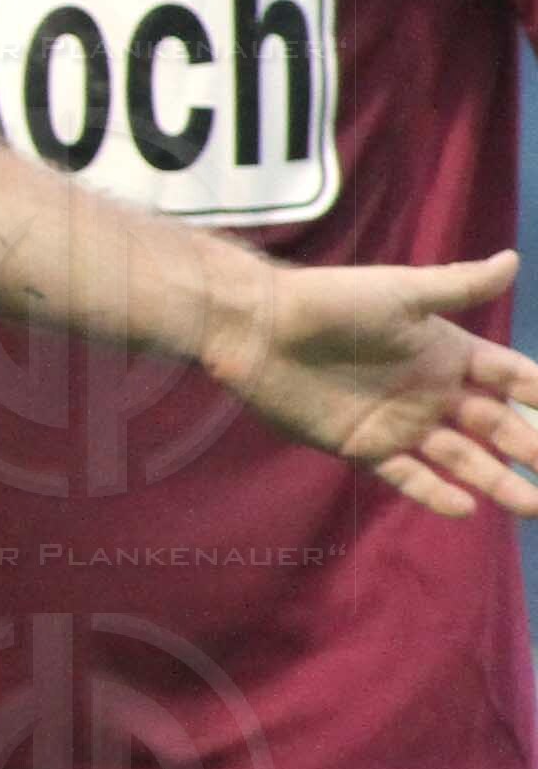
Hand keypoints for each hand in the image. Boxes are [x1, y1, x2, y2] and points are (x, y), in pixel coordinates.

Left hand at [207, 249, 537, 518]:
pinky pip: (407, 476)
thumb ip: (458, 287)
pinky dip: (435, 492)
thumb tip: (513, 259)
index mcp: (448, 352)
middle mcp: (432, 391)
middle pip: (497, 426)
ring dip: (498, 481)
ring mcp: (400, 422)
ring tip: (532, 506)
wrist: (259, 328)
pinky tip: (466, 509)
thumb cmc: (332, 302)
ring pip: (462, 459)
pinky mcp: (363, 447)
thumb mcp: (401, 293)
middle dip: (533, 448)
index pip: (513, 378)